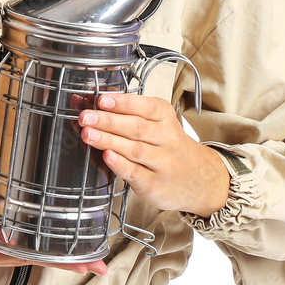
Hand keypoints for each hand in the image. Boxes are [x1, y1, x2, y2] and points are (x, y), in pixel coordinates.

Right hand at [0, 194, 107, 276]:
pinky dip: (32, 227)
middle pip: (35, 254)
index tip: (90, 263)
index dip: (60, 260)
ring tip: (84, 241)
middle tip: (102, 258)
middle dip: (68, 257)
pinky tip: (45, 221)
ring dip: (54, 244)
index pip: (27, 257)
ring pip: (26, 244)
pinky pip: (11, 231)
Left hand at [78, 94, 229, 217]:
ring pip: (135, 149)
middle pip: (136, 128)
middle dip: (107, 121)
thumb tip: (96, 103)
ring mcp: (163, 163)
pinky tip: (106, 156)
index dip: (123, 103)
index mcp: (165, 118)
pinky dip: (120, 164)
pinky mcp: (155, 185)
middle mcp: (167, 139)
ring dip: (108, 141)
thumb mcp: (158, 123)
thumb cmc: (169, 147)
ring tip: (88, 134)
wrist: (199, 180)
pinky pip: (136, 173)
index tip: (102, 100)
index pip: (146, 107)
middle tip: (85, 116)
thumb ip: (129, 113)